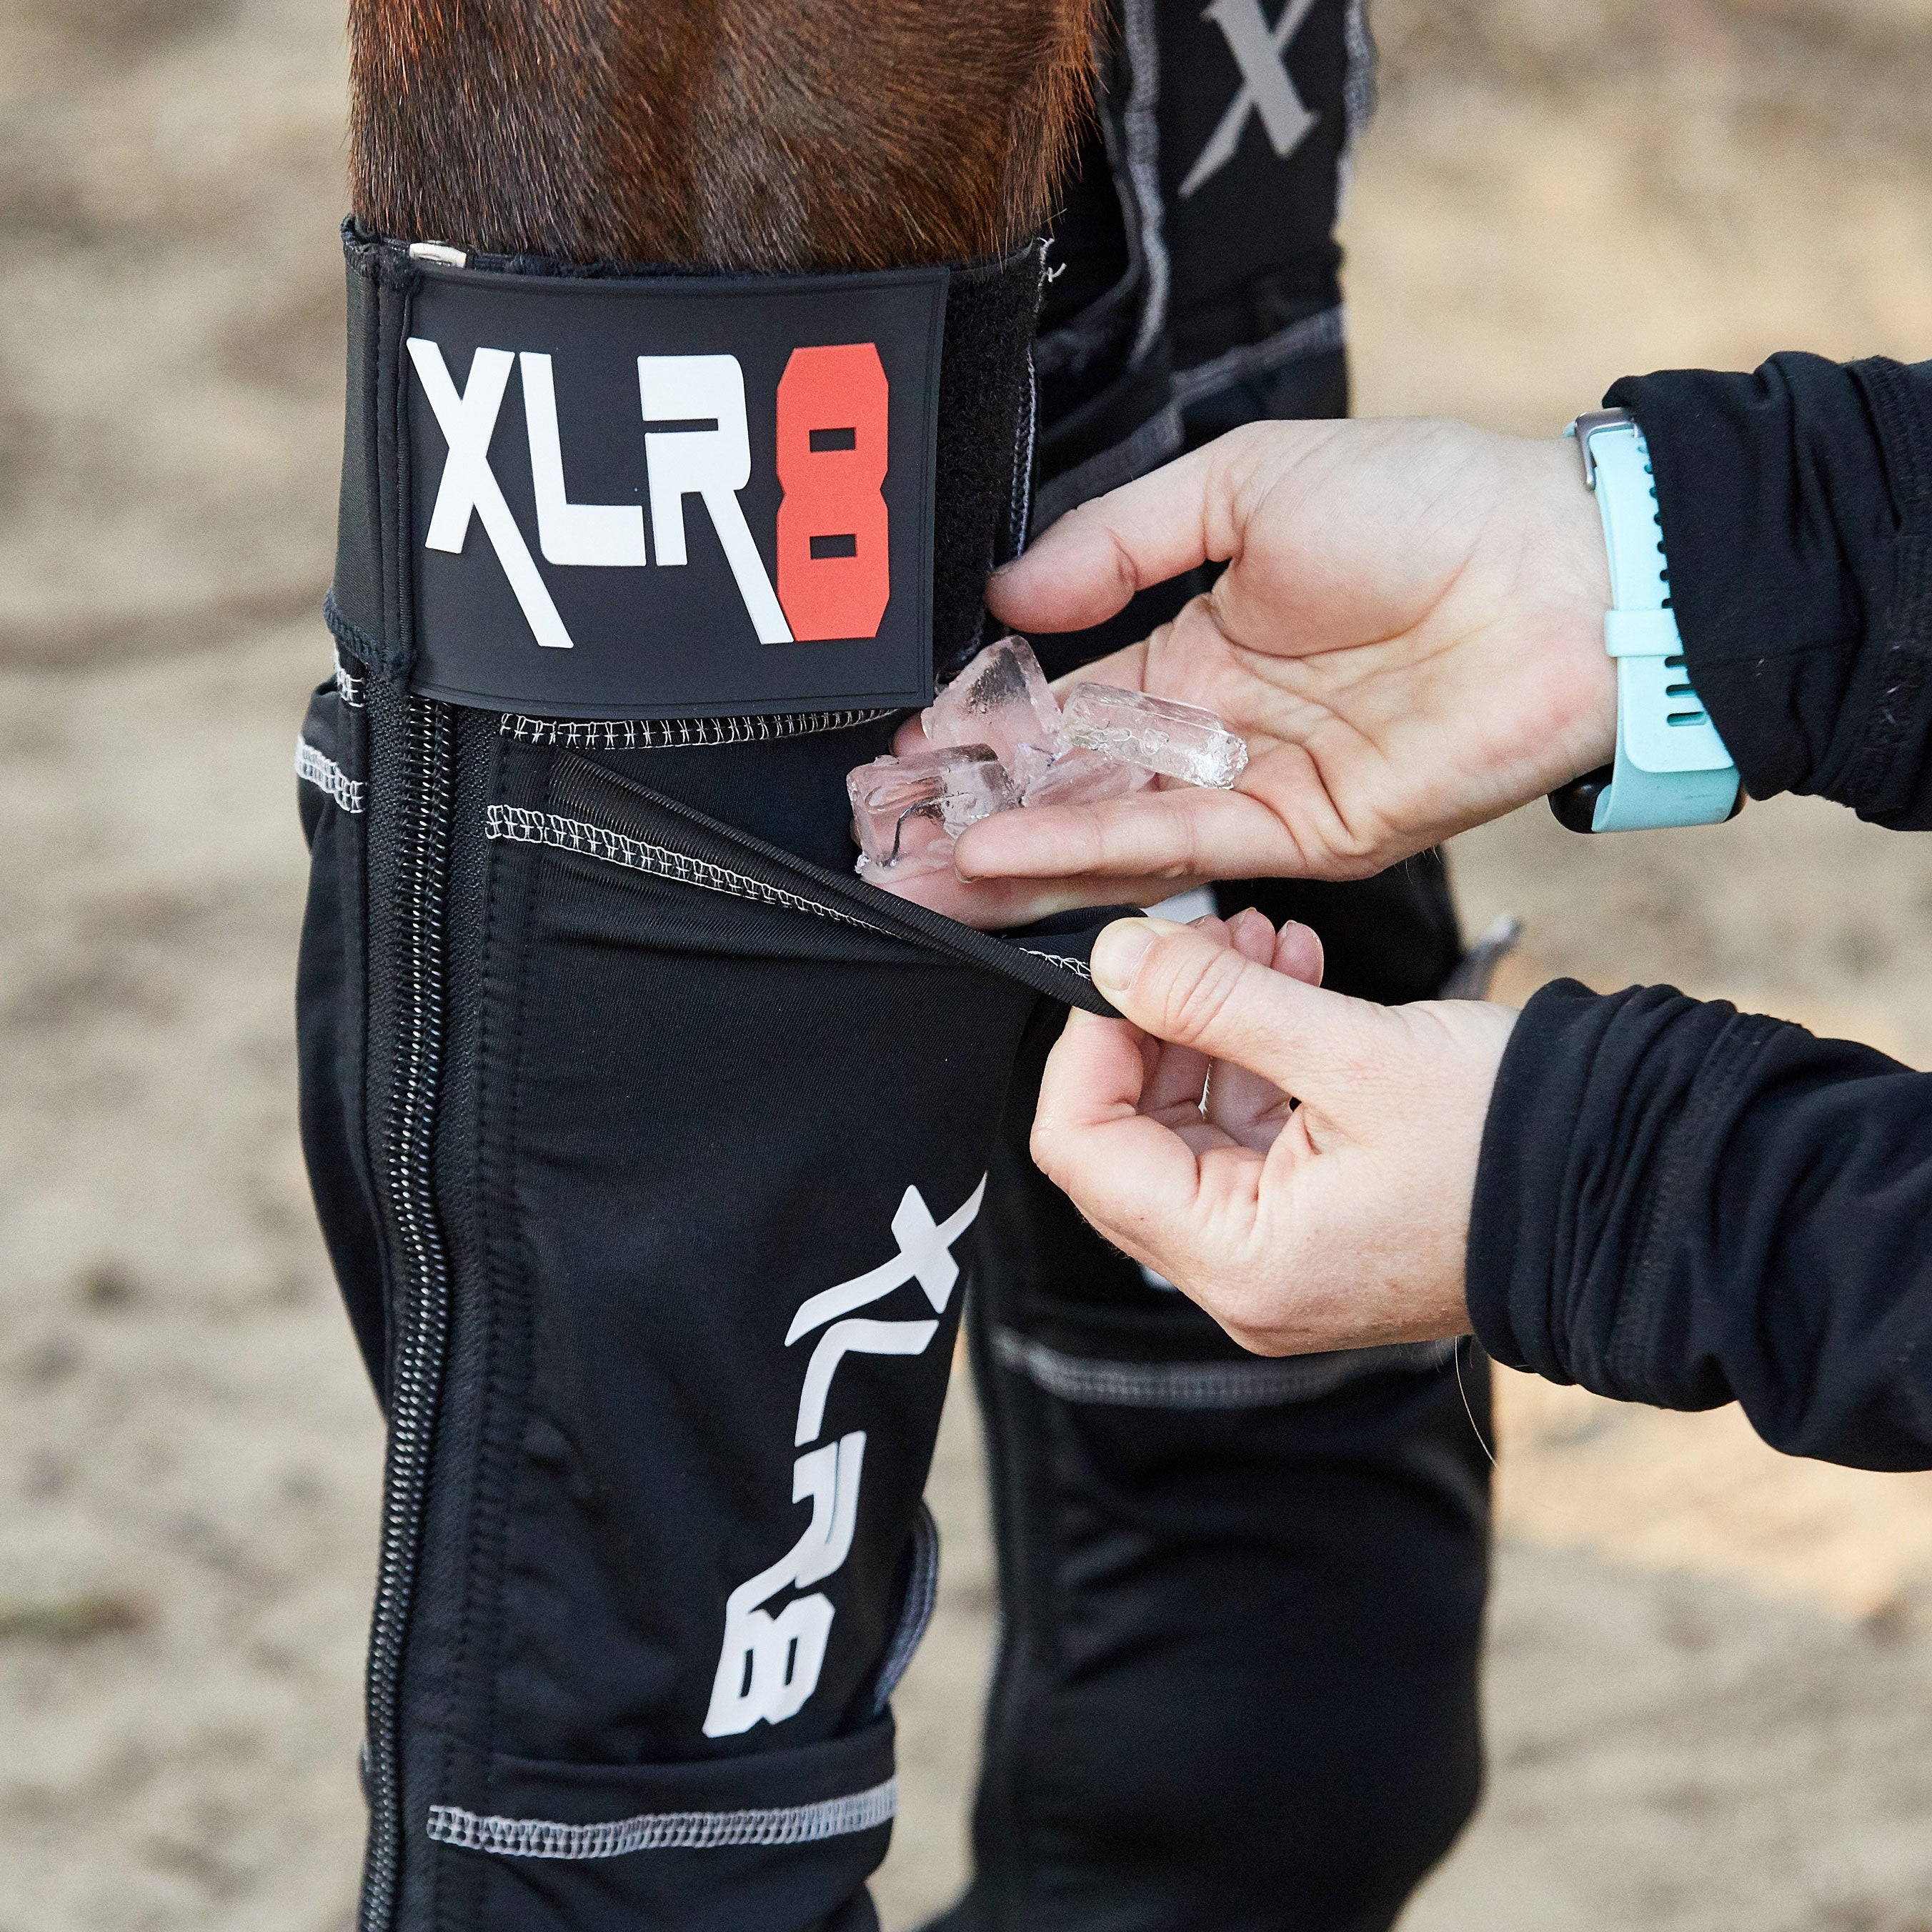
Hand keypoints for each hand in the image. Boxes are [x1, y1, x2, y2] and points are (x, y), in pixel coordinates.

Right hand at [946, 417, 1614, 910]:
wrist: (1563, 570)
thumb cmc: (1426, 503)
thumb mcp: (1246, 485)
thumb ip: (1120, 543)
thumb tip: (1009, 593)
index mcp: (1199, 646)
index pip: (1065, 705)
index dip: (984, 730)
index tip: (901, 751)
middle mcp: (1215, 730)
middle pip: (1070, 785)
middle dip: (973, 815)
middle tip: (878, 842)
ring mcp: (1256, 790)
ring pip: (1106, 833)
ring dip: (1007, 855)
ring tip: (911, 872)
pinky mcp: (1304, 839)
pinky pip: (1177, 847)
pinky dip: (1085, 854)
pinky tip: (1002, 853)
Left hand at [1030, 911, 1516, 1355]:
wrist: (1635, 1185)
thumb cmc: (1509, 1138)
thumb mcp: (1351, 1051)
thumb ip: (1215, 1001)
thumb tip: (1112, 955)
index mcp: (1239, 1262)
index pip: (1082, 1150)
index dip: (1088, 1043)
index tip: (1126, 961)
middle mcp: (1245, 1279)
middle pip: (1126, 1141)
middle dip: (1155, 1023)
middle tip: (1208, 935)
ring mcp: (1281, 1259)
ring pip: (1187, 1127)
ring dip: (1211, 1026)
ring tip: (1266, 939)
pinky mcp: (1317, 1227)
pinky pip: (1248, 1136)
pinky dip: (1258, 1056)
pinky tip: (1294, 978)